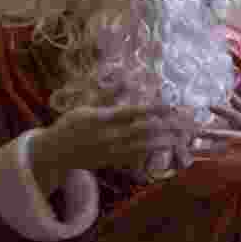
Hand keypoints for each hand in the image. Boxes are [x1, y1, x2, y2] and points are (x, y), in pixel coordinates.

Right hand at [29, 103, 195, 191]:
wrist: (54, 153)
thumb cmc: (70, 125)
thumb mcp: (86, 106)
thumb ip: (108, 95)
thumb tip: (126, 79)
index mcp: (102, 119)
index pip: (132, 113)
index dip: (153, 109)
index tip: (171, 106)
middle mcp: (109, 136)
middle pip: (143, 131)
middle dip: (165, 127)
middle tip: (185, 123)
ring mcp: (112, 151)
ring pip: (143, 147)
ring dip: (163, 142)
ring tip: (181, 138)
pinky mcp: (113, 162)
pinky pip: (136, 159)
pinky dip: (151, 154)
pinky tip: (166, 151)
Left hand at [194, 94, 240, 161]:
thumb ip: (240, 104)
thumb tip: (228, 92)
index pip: (235, 115)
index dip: (223, 110)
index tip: (210, 106)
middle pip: (228, 136)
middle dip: (214, 134)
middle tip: (199, 131)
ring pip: (224, 151)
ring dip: (208, 152)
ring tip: (192, 151)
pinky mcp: (240, 160)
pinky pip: (224, 162)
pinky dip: (211, 161)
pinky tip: (198, 161)